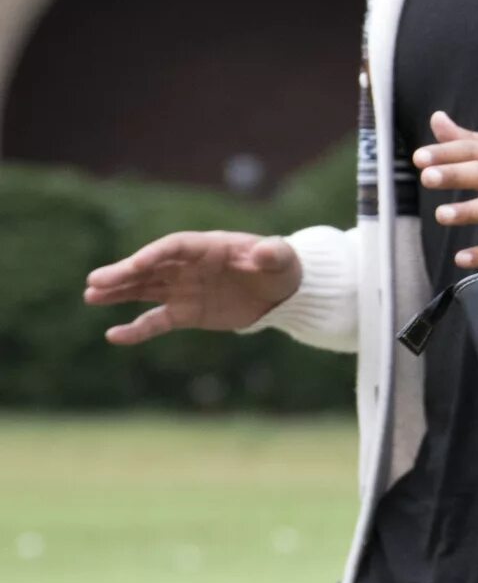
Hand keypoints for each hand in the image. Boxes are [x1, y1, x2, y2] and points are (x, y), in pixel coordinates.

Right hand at [84, 231, 300, 343]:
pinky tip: (114, 336)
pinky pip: (156, 321)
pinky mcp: (185, 312)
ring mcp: (184, 289)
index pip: (174, 247)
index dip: (154, 254)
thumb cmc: (280, 266)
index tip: (134, 265)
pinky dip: (136, 329)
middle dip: (124, 273)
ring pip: (144, 289)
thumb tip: (265, 252)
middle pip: (150, 267)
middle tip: (94, 281)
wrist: (281, 291)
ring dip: (119, 293)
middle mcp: (188, 266)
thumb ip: (273, 253)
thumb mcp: (282, 258)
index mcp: (208, 246)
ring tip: (90, 295)